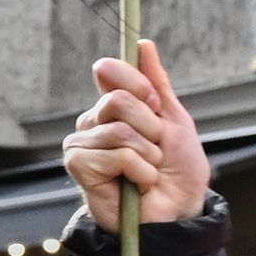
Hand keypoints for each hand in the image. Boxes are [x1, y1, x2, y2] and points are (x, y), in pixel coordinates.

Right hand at [62, 35, 212, 230]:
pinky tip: (136, 185)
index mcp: (112, 107)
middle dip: (150, 127)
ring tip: (147, 172)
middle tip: (156, 149)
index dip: (140, 86)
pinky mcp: (77, 166)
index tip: (157, 107)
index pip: (110, 71)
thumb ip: (157, 83)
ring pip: (119, 130)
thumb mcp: (174, 121)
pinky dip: (138, 171)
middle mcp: (93, 122)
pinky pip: (115, 154)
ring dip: (147, 155)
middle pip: (118, 100)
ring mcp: (82, 144)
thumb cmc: (176, 172)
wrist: (177, 211)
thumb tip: (143, 44)